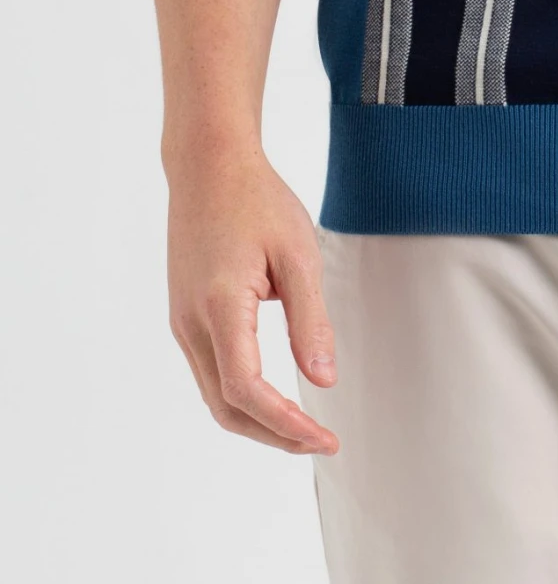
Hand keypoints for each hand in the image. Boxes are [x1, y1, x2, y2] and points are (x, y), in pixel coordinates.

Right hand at [166, 147, 338, 454]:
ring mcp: (182, 322)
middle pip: (226, 407)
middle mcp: (191, 323)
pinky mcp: (185, 316)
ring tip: (304, 428)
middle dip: (274, 435)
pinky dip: (242, 396)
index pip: (246, 389)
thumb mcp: (298, 253)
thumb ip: (310, 320)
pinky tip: (275, 396)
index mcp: (219, 306)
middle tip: (321, 443)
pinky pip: (211, 372)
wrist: (208, 165)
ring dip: (258, 420)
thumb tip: (323, 381)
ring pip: (215, 395)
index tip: (324, 437)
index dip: (286, 423)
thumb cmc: (257, 199)